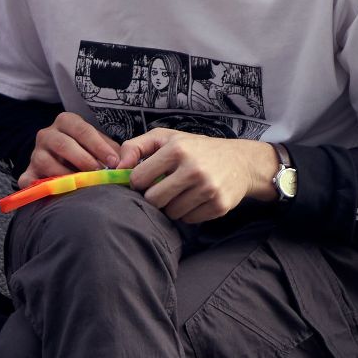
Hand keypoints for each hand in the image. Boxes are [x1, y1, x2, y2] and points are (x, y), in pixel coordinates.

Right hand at [20, 111, 123, 187]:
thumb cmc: (87, 152)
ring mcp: (35, 154)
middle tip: (99, 174)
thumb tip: (125, 164)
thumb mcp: (99, 145)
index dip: (99, 146)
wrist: (63, 161)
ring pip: (46, 162)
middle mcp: (47, 134)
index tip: (114, 162)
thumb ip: (112, 151)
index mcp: (66, 122)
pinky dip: (39, 188)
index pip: (82, 130)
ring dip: (66, 175)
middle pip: (63, 144)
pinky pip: (28, 180)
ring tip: (82, 185)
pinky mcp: (27, 173)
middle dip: (84, 160)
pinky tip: (55, 194)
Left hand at [119, 129, 276, 222]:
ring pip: (171, 213)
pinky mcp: (219, 205)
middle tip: (164, 188)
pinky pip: (188, 220)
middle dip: (155, 197)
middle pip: (154, 200)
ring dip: (172, 206)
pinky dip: (188, 213)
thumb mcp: (166, 138)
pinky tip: (196, 199)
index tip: (146, 180)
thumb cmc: (196, 149)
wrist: (241, 161)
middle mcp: (193, 169)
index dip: (139, 182)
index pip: (139, 179)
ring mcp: (208, 189)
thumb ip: (135, 146)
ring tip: (182, 192)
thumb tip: (116, 167)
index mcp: (177, 149)